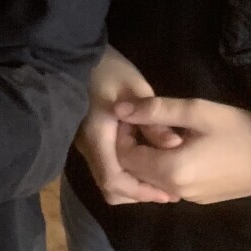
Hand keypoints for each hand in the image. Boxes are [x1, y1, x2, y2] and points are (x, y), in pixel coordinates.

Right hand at [75, 48, 181, 204]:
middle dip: (138, 193)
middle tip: (168, 191)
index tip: (166, 194)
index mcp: (97, 137)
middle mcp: (88, 148)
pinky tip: (147, 163)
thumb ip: (152, 120)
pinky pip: (108, 167)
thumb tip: (175, 146)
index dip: (140, 191)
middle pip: (110, 187)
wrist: (76, 57)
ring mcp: (87, 146)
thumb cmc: (107, 70)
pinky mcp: (91, 141)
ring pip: (108, 180)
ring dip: (133, 185)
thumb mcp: (135, 89)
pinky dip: (127, 173)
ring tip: (161, 180)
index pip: (114, 180)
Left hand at [115, 96, 250, 204]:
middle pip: (135, 173)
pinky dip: (162, 168)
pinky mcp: (200, 200)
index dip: (120, 135)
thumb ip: (156, 110)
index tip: (129, 114)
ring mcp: (188, 199)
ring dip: (146, 158)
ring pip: (151, 181)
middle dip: (130, 147)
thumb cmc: (240, 130)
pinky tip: (175, 146)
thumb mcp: (198, 111)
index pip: (124, 158)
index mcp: (171, 171)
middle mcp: (175, 192)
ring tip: (157, 130)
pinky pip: (169, 186)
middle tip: (140, 120)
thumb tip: (118, 109)